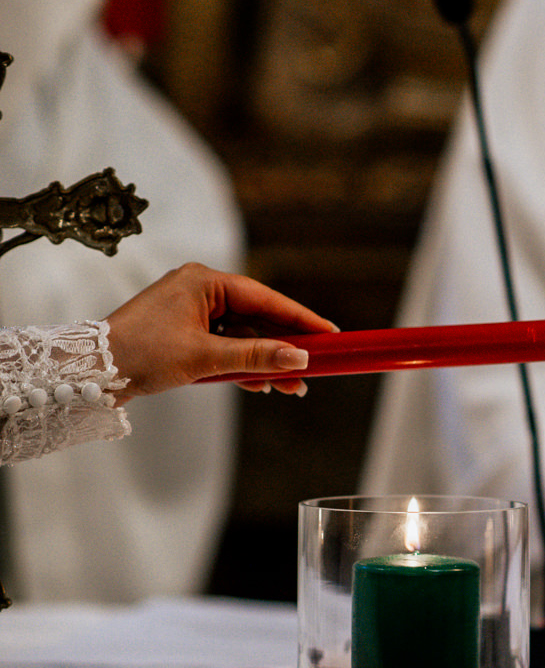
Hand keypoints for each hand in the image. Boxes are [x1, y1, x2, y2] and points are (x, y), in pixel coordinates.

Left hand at [105, 263, 337, 401]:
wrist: (90, 373)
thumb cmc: (142, 353)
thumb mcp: (206, 358)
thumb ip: (257, 356)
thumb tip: (301, 358)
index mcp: (204, 281)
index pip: (266, 298)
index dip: (301, 318)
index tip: (330, 334)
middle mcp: (201, 290)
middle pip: (258, 317)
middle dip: (285, 347)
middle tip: (316, 367)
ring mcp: (192, 311)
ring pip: (244, 335)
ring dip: (265, 360)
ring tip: (292, 386)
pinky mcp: (185, 332)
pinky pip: (225, 345)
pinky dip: (242, 364)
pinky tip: (261, 384)